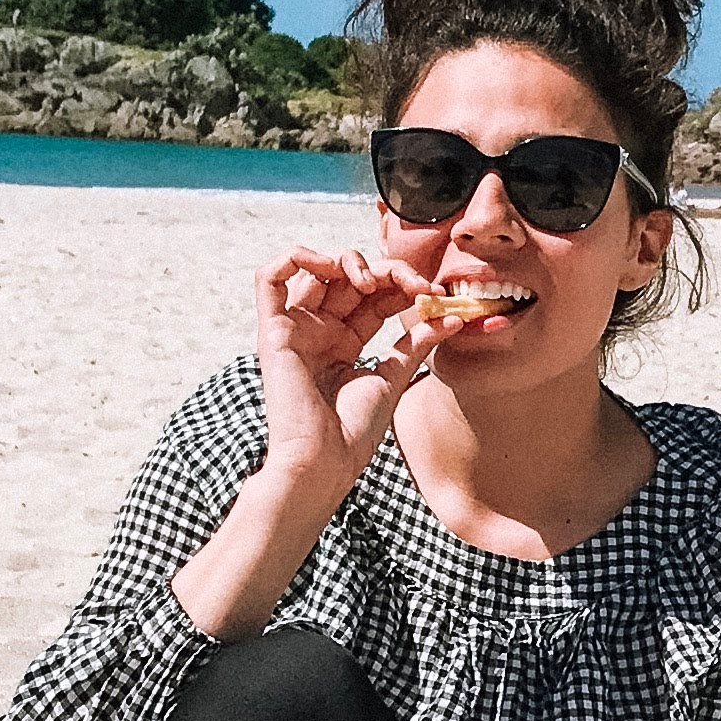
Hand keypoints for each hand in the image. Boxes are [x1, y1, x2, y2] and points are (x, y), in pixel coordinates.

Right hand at [254, 241, 428, 496]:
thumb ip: (414, 343)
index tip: (436, 296)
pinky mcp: (273, 331)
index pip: (374, 296)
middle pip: (348, 277)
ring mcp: (295, 329)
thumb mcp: (392, 379)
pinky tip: (331, 266)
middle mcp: (317, 331)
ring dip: (348, 261)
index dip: (403, 286)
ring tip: (373, 280)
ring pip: (313, 268)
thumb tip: (451, 317)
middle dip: (386, 271)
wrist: (324, 463)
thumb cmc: (353, 433)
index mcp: (343, 343)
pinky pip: (269, 278)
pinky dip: (296, 257)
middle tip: (417, 286)